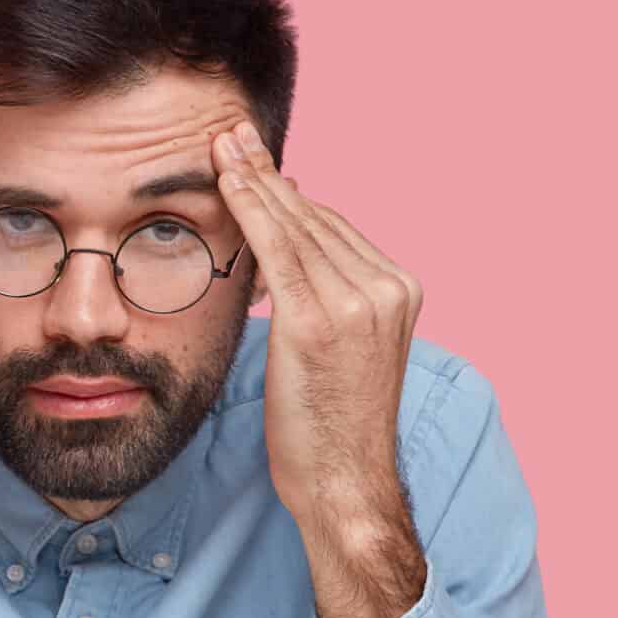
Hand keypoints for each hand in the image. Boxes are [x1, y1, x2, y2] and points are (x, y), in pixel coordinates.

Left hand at [211, 119, 428, 617]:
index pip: (332, 225)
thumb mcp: (339, 349)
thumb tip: (280, 251)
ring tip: (219, 146)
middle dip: (267, 173)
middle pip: (314, 215)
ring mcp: (358, 304)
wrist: (346, 484)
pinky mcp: (319, 322)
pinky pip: (276, 249)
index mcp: (399, 291)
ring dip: (252, 180)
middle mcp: (388, 289)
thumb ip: (321, 295)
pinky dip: (248, 209)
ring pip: (295, 224)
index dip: (286, 191)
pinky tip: (223, 182)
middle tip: (228, 132)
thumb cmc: (330, 425)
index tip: (251, 155)